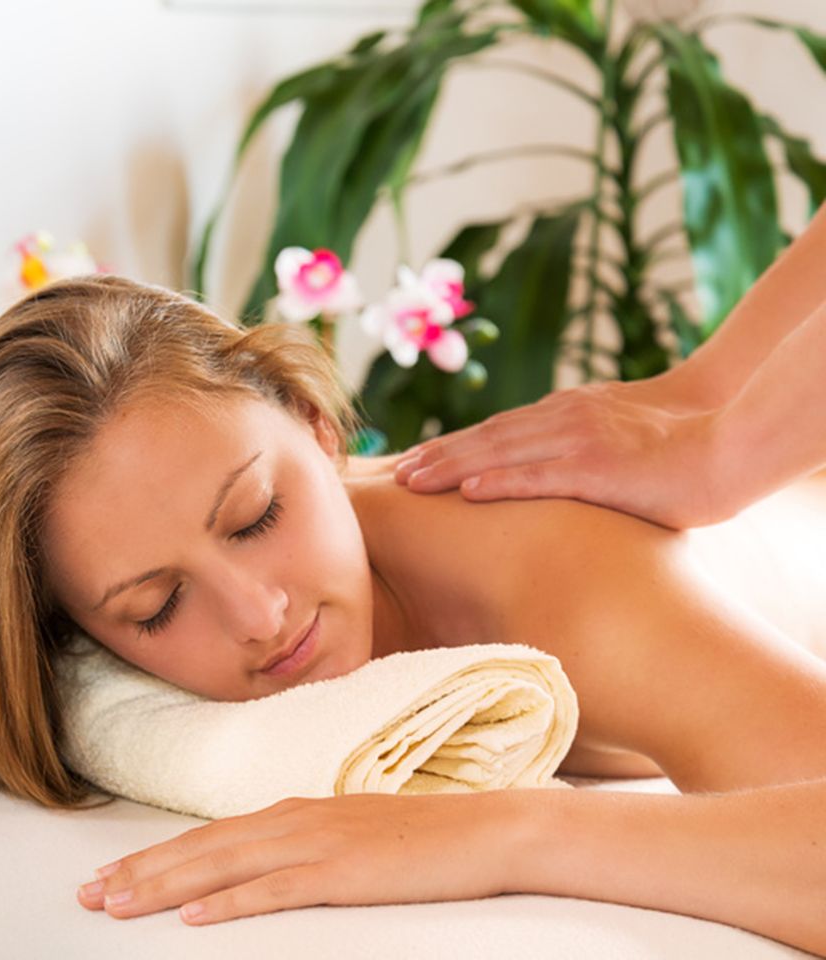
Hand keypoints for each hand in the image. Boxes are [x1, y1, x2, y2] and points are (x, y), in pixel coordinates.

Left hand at [76, 791, 524, 924]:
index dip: (154, 857)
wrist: (484, 830)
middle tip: (88, 895)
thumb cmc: (419, 840)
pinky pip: (274, 890)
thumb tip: (256, 867)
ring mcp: (316, 844)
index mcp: (292, 813)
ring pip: (221, 866)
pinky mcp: (342, 873)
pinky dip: (228, 902)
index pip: (206, 837)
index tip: (110, 877)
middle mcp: (293, 821)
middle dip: (139, 873)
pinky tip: (195, 917)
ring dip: (165, 886)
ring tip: (117, 903)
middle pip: (199, 849)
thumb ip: (300, 846)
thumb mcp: (347, 837)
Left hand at [391, 376, 731, 528]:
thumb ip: (576, 448)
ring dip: (450, 467)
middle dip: (436, 456)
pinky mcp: (598, 467)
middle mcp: (562, 419)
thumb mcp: (615, 438)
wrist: (728, 437)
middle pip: (484, 438)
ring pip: (499, 452)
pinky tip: (467, 491)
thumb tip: (551, 469)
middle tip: (393, 475)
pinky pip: (539, 475)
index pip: (495, 431)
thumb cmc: (678, 443)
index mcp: (565, 413)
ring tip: (411, 482)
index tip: (415, 462)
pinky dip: (500, 480)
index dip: (452, 446)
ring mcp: (578, 440)